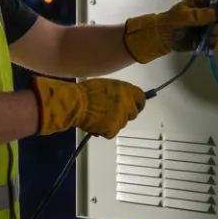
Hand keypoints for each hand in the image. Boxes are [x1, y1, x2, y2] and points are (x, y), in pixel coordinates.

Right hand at [31, 76, 146, 139]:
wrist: (77, 103)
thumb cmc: (87, 91)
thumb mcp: (106, 86)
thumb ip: (116, 93)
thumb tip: (117, 99)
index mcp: (126, 90)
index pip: (141, 98)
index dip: (137, 103)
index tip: (131, 106)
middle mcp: (127, 104)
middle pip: (132, 113)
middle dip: (123, 114)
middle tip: (111, 113)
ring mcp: (121, 118)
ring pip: (121, 124)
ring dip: (112, 123)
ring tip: (98, 118)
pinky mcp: (113, 129)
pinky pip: (110, 133)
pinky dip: (104, 131)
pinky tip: (94, 125)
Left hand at [123, 0, 217, 63]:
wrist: (162, 35)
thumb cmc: (172, 20)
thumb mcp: (185, 15)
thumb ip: (201, 14)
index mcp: (203, 4)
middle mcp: (208, 15)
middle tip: (212, 31)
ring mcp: (207, 28)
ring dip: (217, 37)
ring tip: (207, 40)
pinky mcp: (204, 39)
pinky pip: (214, 42)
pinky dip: (213, 45)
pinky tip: (207, 47)